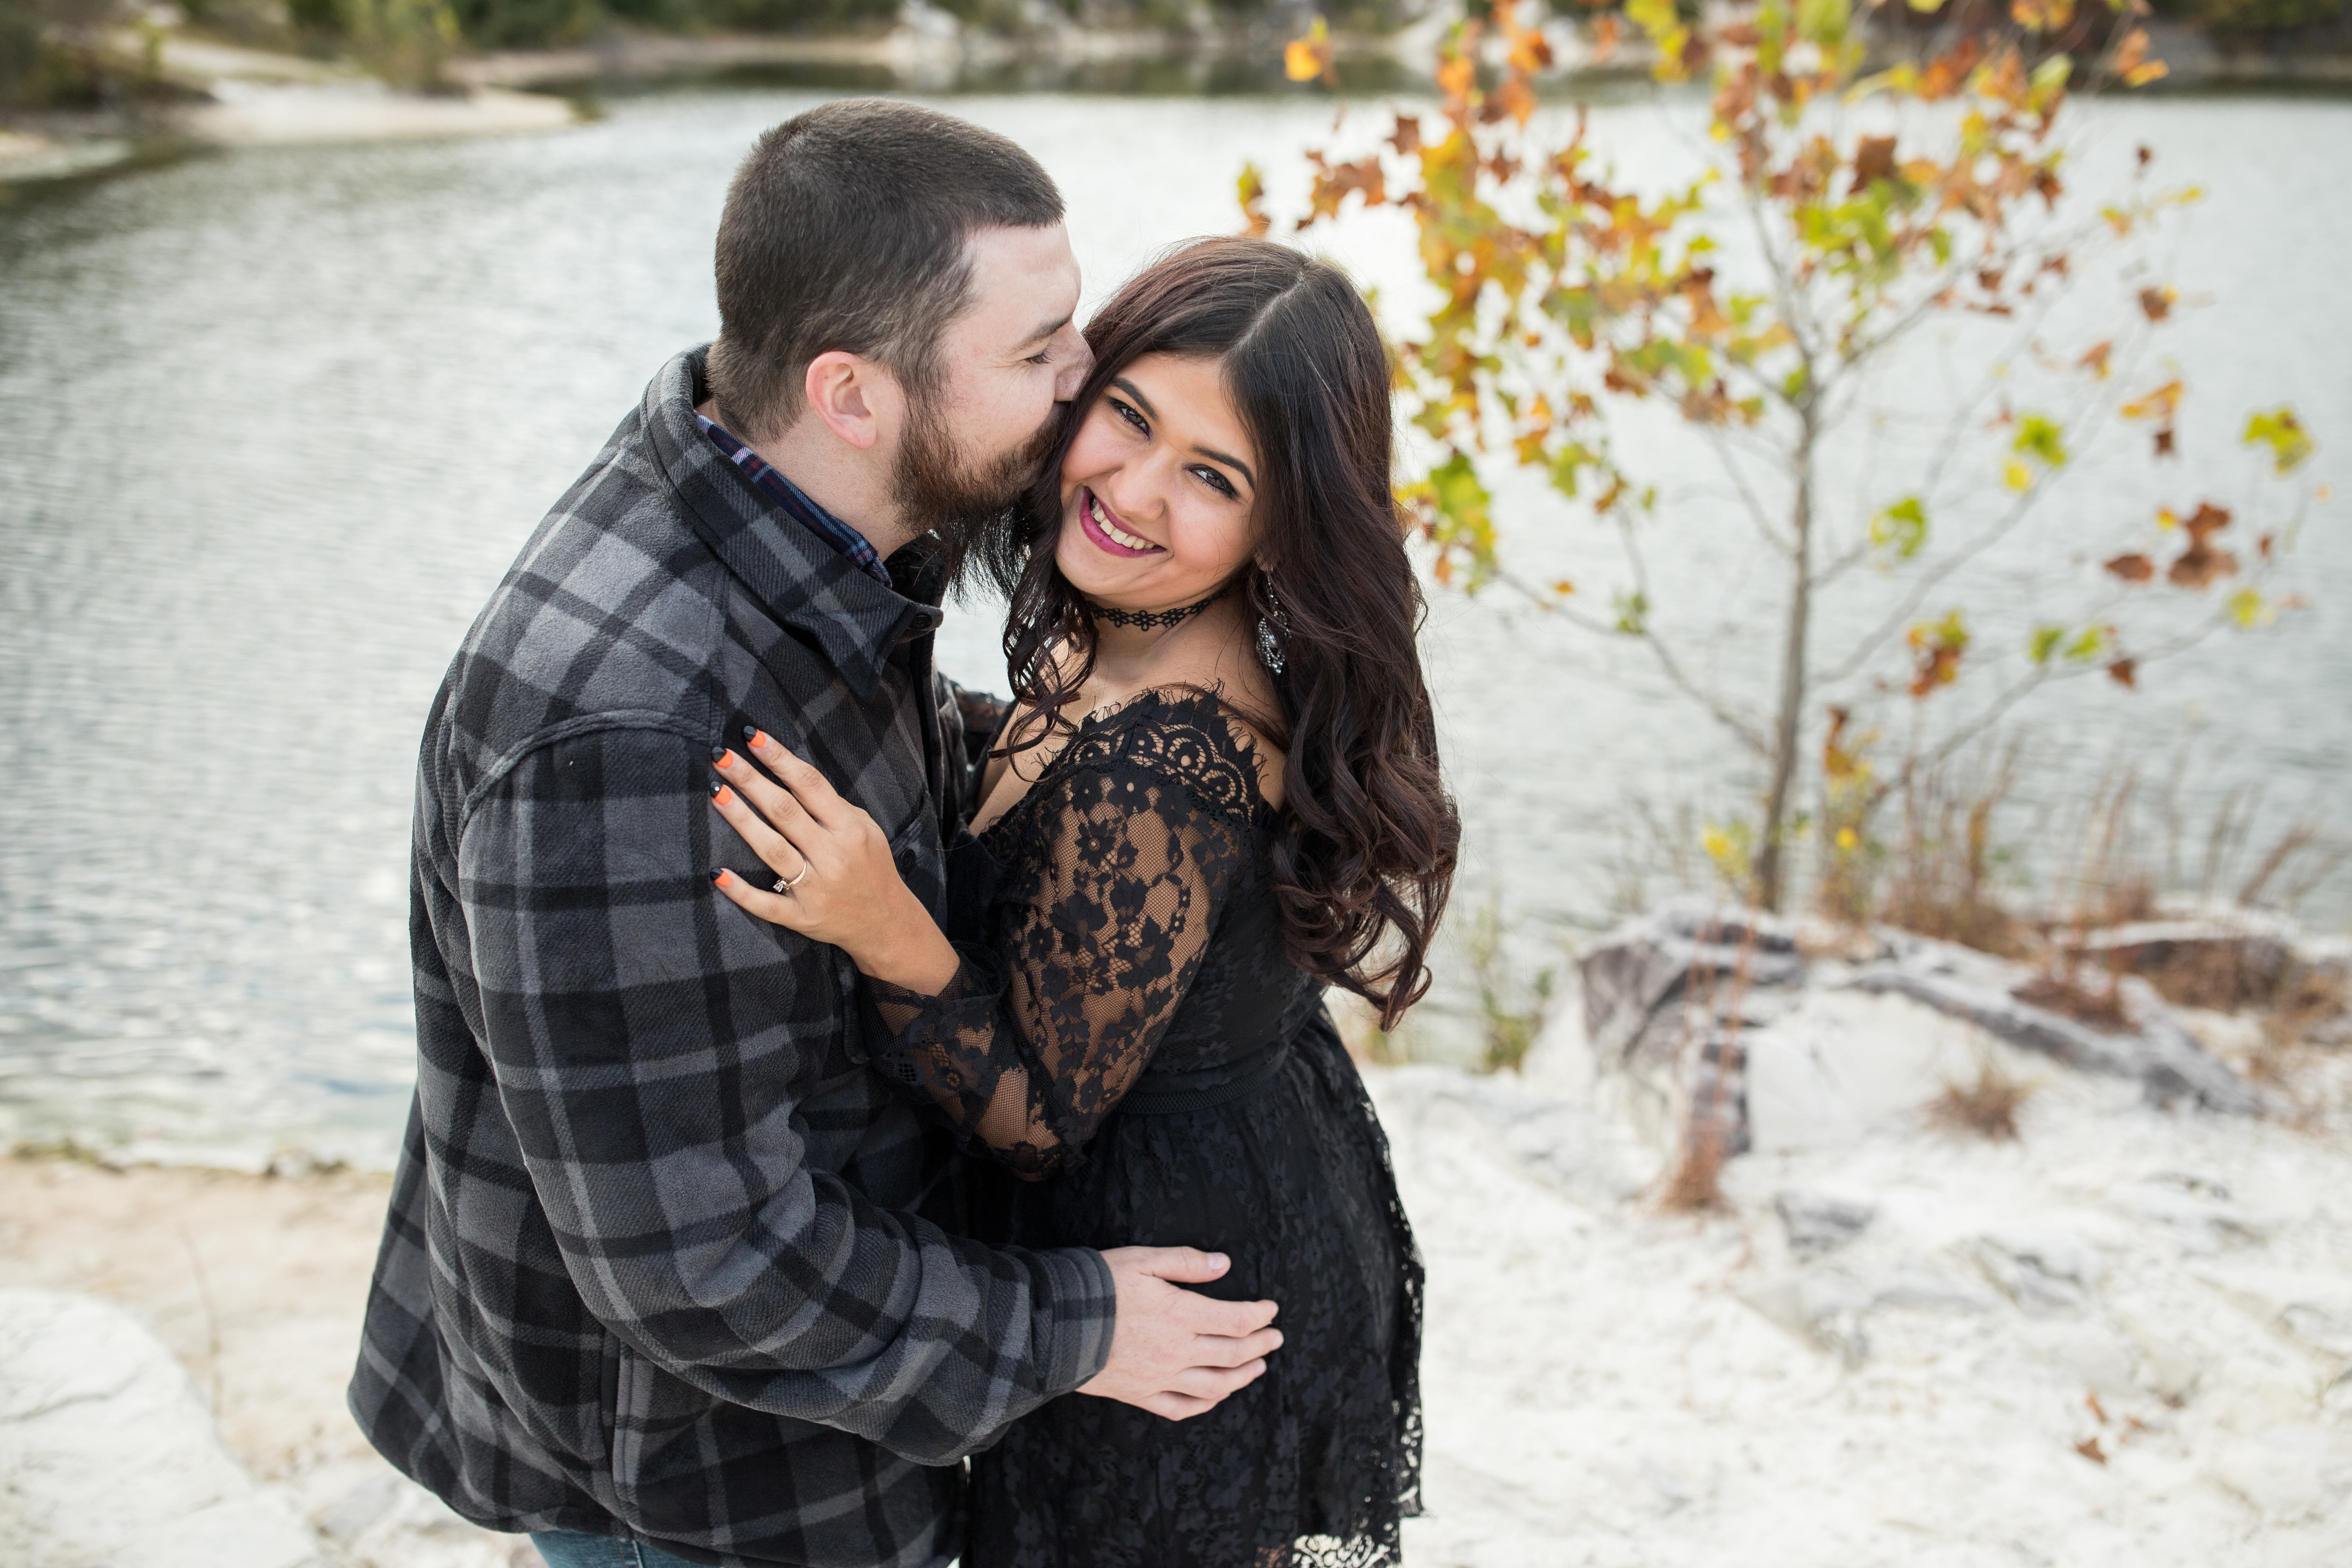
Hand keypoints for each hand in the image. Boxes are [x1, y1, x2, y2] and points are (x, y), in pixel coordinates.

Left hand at [707, 730, 957, 992]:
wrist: (887, 923)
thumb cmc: (871, 866)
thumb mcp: (866, 828)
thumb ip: (832, 805)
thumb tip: (790, 774)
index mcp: (850, 828)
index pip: (809, 784)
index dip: (779, 758)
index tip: (751, 736)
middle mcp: (833, 855)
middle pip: (784, 810)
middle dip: (750, 780)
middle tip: (721, 756)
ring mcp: (815, 888)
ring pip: (772, 849)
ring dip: (741, 819)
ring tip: (716, 792)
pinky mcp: (802, 917)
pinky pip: (766, 903)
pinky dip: (740, 890)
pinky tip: (716, 872)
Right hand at [1079, 1247, 1281, 1421]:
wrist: (1052, 1325)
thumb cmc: (1097, 1286)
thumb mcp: (1142, 1261)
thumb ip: (1185, 1262)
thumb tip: (1224, 1265)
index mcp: (1181, 1315)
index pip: (1237, 1320)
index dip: (1260, 1315)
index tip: (1271, 1309)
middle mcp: (1176, 1351)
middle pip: (1233, 1354)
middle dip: (1261, 1346)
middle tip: (1276, 1339)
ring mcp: (1160, 1378)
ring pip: (1215, 1386)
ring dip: (1243, 1377)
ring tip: (1258, 1367)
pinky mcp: (1140, 1394)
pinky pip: (1182, 1407)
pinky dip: (1206, 1403)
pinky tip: (1216, 1395)